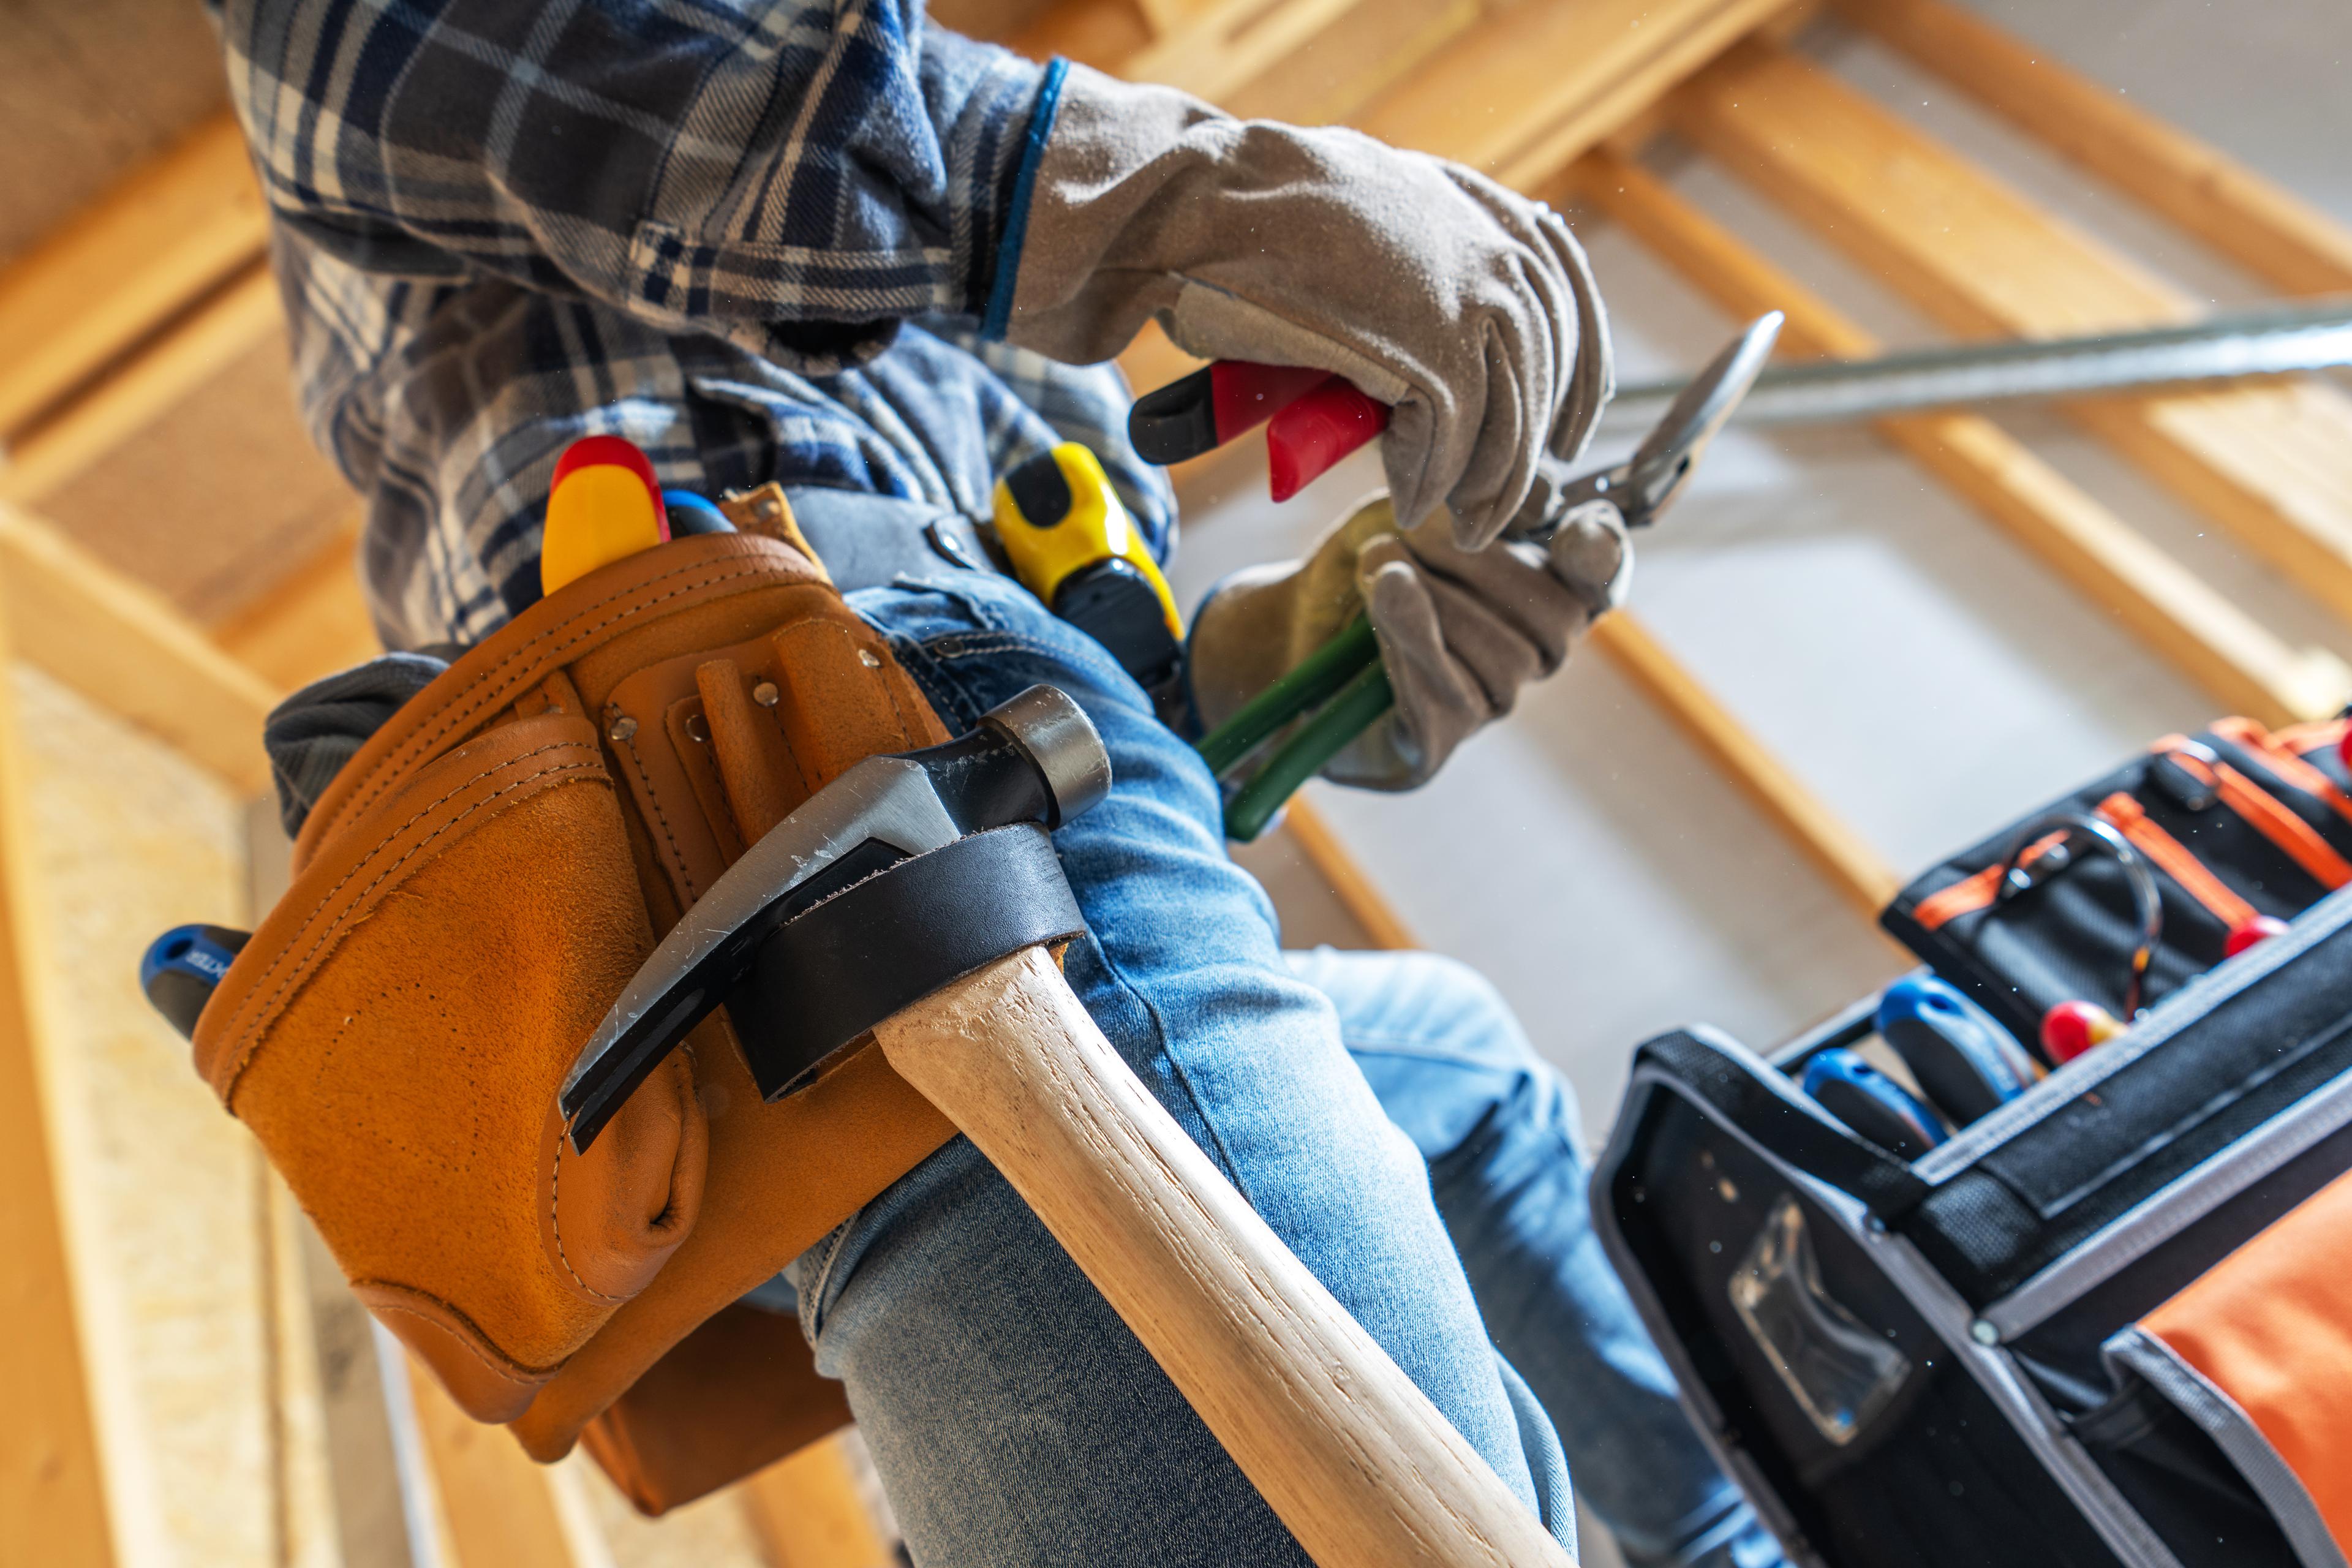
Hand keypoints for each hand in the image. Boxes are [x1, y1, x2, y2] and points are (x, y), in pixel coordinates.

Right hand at [1001, 65, 1611, 548]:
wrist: (1209, 210)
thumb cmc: (1260, 226)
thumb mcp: (1370, 230)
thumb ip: (1424, 269)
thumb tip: (1457, 345)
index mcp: (1488, 211)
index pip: (1570, 303)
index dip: (1578, 380)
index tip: (1570, 436)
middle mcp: (1499, 250)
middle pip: (1543, 376)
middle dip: (1524, 456)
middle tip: (1492, 512)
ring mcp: (1475, 300)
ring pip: (1508, 422)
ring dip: (1482, 487)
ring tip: (1456, 526)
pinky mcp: (1436, 352)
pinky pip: (1453, 444)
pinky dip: (1431, 485)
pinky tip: (1411, 503)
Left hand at [1187, 484, 1630, 789]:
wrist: (1284, 628)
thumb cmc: (1365, 564)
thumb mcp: (1414, 510)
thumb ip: (1476, 502)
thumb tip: (1544, 497)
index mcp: (1538, 590)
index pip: (1602, 582)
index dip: (1604, 560)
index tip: (1578, 529)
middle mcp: (1527, 654)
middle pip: (1554, 621)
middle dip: (1480, 568)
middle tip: (1404, 536)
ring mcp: (1486, 703)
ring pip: (1501, 661)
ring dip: (1429, 602)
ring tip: (1374, 569)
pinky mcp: (1437, 743)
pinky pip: (1446, 697)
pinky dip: (1410, 642)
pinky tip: (1380, 604)